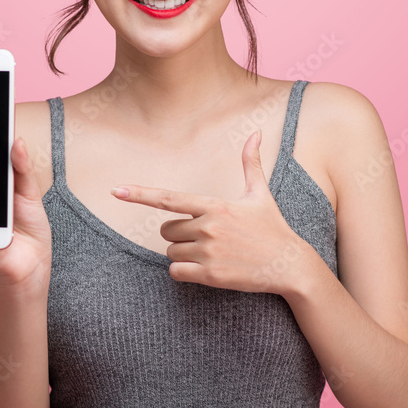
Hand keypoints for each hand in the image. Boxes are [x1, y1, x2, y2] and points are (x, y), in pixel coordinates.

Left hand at [111, 130, 315, 294]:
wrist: (290, 265)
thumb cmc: (273, 228)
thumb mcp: (260, 194)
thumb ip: (250, 163)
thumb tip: (256, 132)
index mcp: (215, 205)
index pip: (169, 198)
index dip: (140, 194)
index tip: (116, 190)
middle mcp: (209, 227)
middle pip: (166, 231)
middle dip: (178, 234)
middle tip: (205, 237)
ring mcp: (209, 252)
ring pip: (170, 252)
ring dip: (183, 254)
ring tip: (211, 253)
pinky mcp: (211, 275)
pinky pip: (176, 272)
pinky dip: (183, 272)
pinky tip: (204, 269)